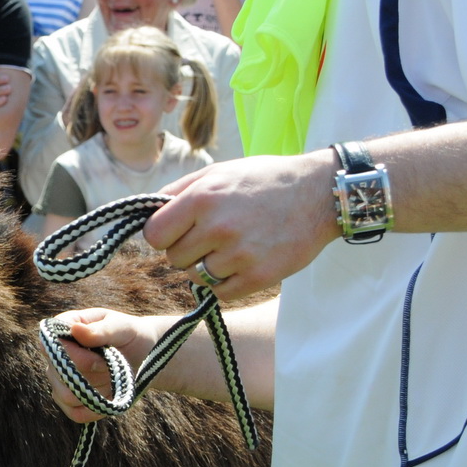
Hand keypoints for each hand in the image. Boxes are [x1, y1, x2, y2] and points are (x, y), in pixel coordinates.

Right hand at [45, 308, 164, 423]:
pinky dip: (94, 410)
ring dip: (95, 391)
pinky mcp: (72, 401)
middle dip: (91, 374)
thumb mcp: (122, 328)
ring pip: (65, 396)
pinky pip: (75, 414)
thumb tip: (75, 330)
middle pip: (58, 373)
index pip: (49, 345)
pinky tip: (109, 400)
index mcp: (63, 329)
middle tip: (113, 365)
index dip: (72, 355)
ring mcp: (60, 379)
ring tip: (113, 379)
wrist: (145, 355)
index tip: (100, 356)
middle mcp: (56, 355)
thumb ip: (100, 330)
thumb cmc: (130, 335)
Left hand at [143, 152, 337, 297]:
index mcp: (202, 198)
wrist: (319, 193)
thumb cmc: (264, 180)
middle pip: (174, 258)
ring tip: (231, 247)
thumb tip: (147, 213)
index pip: (154, 236)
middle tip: (212, 237)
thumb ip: (179, 191)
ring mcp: (240, 255)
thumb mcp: (218, 173)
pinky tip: (242, 262)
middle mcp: (218, 228)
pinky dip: (226, 283)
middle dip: (187, 249)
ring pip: (196, 277)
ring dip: (207, 266)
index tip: (177, 231)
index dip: (163, 235)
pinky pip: (220, 293)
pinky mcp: (260, 277)